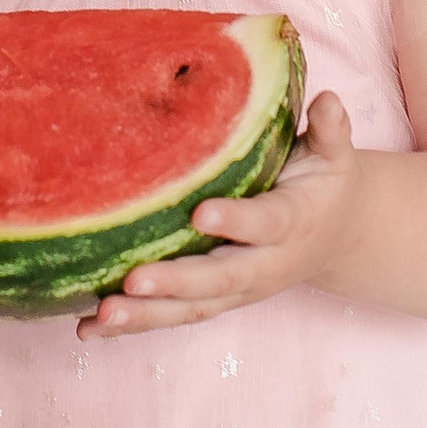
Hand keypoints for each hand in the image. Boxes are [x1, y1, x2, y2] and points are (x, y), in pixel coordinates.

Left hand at [77, 91, 363, 340]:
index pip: (265, 224)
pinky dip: (133, 325)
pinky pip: (173, 317)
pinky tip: (89, 328)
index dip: (236, 222)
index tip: (201, 214)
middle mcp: (265, 265)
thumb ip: (330, 131)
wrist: (336, 236)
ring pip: (191, 308)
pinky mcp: (215, 300)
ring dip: (146, 315)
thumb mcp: (334, 155)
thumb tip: (328, 99)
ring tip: (102, 316)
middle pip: (220, 280)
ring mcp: (238, 289)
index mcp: (293, 223)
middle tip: (134, 281)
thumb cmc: (324, 183)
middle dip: (176, 283)